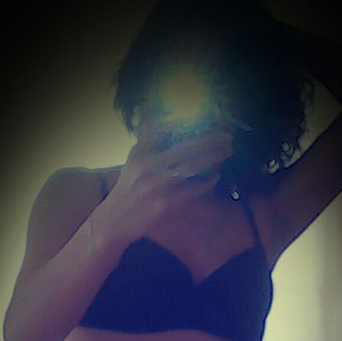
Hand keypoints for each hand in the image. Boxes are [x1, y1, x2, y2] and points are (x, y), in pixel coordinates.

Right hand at [107, 123, 232, 234]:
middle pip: (185, 146)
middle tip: (227, 136)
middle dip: (210, 140)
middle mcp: (148, 165)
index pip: (168, 129)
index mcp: (140, 151)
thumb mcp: (133, 160)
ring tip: (226, 152)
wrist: (114, 220)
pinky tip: (215, 177)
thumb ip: (149, 142)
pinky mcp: (164, 204)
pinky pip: (191, 190)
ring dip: (213, 158)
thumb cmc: (128, 188)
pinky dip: (205, 183)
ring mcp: (156, 185)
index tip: (210, 120)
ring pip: (191, 167)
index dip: (191, 123)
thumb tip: (171, 122)